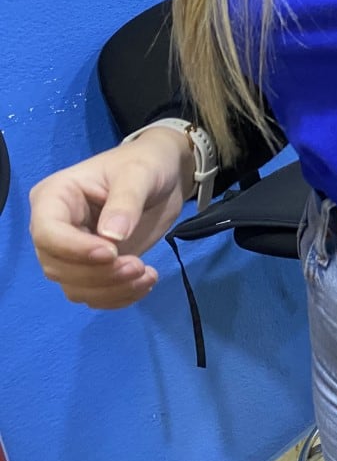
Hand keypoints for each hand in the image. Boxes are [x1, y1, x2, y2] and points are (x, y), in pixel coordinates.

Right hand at [29, 128, 193, 308]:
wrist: (166, 175)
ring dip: (111, 290)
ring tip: (147, 275)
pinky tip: (145, 283)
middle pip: (57, 266)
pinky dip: (119, 296)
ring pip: (74, 286)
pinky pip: (94, 294)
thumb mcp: (139, 173)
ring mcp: (72, 251)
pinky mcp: (94, 268)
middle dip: (98, 275)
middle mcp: (55, 228)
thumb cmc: (146, 164)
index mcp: (54, 198)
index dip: (74, 249)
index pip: (46, 233)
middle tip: (138, 267)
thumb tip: (112, 236)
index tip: (112, 252)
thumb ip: (126, 202)